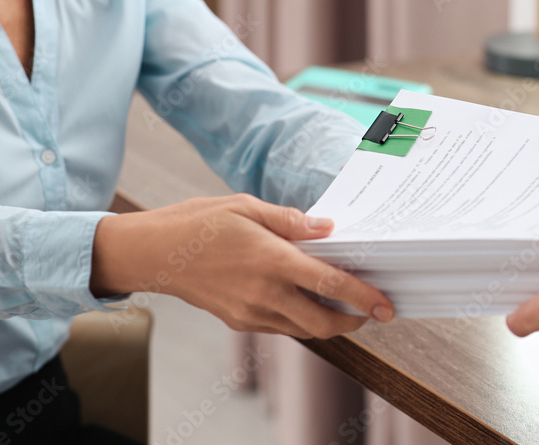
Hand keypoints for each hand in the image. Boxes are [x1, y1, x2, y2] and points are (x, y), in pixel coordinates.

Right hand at [91, 194, 393, 338]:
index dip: (362, 297)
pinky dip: (301, 320)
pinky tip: (306, 301)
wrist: (154, 254)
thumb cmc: (198, 223)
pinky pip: (281, 328)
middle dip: (354, 322)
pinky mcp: (239, 321)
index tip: (384, 304)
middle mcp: (263, 292)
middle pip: (322, 322)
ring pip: (303, 331)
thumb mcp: (246, 207)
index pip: (328, 284)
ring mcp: (250, 312)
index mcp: (270, 259)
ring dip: (329, 324)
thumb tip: (327, 228)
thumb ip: (291, 220)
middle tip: (372, 311)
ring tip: (344, 306)